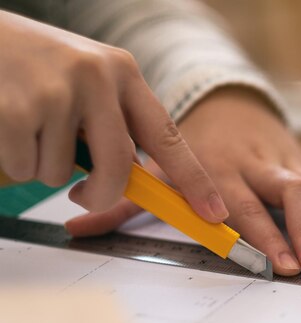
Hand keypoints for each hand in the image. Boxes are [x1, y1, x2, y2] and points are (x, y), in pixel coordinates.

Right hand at [0, 11, 226, 221]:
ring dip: (43, 165)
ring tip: (30, 123)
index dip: (193, 180)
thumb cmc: (38, 66)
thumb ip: (116, 125)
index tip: (214, 212)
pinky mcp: (17, 108)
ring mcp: (57, 90)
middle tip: (85, 193)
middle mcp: (97, 77)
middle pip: (119, 167)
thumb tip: (136, 180)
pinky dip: (15, 159)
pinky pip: (25, 168)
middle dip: (101, 194)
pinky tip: (8, 123)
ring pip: (62, 175)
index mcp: (123, 73)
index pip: (168, 136)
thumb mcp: (88, 83)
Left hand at [67, 87, 300, 274]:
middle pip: (289, 194)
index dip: (262, 233)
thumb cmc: (194, 143)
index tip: (276, 263)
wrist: (230, 103)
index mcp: (222, 165)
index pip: (243, 203)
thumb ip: (129, 199)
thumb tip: (76, 225)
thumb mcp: (160, 166)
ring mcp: (288, 162)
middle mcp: (259, 163)